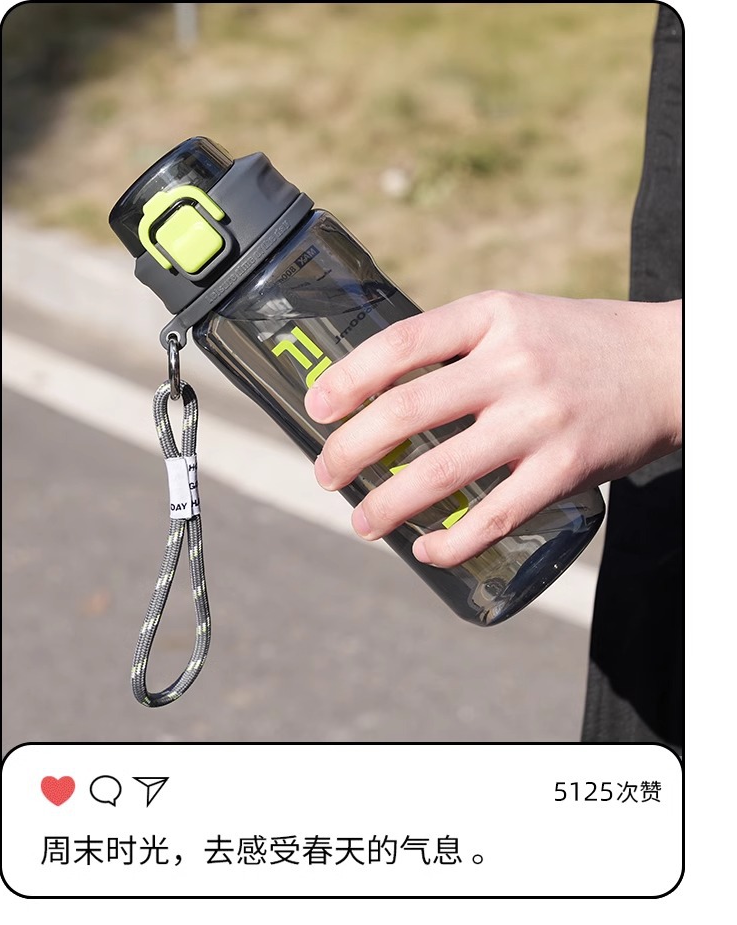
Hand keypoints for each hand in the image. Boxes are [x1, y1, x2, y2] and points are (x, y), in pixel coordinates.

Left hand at [304, 290, 681, 566]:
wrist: (667, 365)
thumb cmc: (577, 344)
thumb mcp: (516, 320)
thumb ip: (458, 347)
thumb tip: (381, 392)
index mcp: (492, 316)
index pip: (401, 343)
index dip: (348, 378)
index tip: (316, 407)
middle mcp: (512, 363)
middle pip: (405, 410)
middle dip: (350, 450)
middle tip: (326, 475)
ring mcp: (540, 417)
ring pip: (441, 471)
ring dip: (388, 504)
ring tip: (362, 523)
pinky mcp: (565, 466)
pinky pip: (496, 514)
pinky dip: (453, 540)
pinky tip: (426, 550)